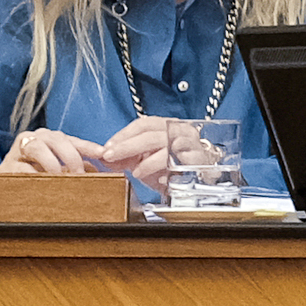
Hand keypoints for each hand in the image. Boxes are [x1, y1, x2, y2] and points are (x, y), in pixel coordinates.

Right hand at [0, 129, 109, 174]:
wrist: (6, 188)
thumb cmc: (36, 177)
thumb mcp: (59, 170)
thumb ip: (76, 168)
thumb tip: (98, 172)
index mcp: (49, 138)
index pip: (72, 140)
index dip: (88, 146)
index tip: (102, 153)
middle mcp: (34, 139)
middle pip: (56, 139)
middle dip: (70, 156)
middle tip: (78, 173)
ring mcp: (19, 150)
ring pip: (37, 147)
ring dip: (52, 163)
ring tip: (60, 176)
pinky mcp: (7, 165)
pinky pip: (22, 167)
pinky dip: (34, 175)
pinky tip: (43, 182)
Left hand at [98, 116, 213, 195]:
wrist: (201, 181)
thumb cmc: (173, 167)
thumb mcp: (146, 160)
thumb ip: (127, 157)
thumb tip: (103, 158)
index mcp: (168, 125)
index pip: (143, 124)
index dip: (123, 135)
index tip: (108, 147)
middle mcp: (181, 130)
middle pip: (150, 134)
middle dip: (127, 145)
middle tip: (111, 156)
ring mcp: (191, 144)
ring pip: (164, 146)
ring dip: (145, 160)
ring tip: (135, 171)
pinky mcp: (198, 160)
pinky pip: (178, 162)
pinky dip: (163, 170)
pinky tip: (154, 177)